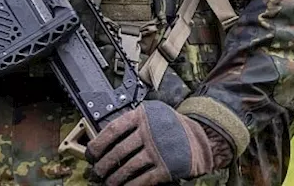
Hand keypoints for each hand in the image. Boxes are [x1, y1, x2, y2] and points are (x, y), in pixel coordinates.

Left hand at [87, 100, 232, 185]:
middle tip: (97, 171)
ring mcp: (159, 150)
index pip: (113, 130)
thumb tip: (105, 140)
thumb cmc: (171, 126)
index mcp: (142, 117)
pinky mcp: (168, 167)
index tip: (91, 153)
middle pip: (118, 150)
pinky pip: (144, 179)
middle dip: (104, 164)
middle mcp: (149, 132)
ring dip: (115, 177)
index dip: (98, 144)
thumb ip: (132, 123)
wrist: (202, 137)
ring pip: (129, 167)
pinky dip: (132, 185)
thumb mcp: (151, 115)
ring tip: (108, 182)